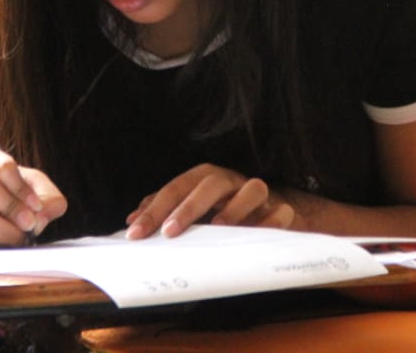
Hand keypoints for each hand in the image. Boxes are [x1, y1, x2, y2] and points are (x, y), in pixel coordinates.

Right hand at [0, 143, 66, 247]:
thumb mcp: (21, 182)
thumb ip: (43, 192)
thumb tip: (45, 212)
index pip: (1, 165)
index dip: (23, 187)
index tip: (36, 205)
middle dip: (14, 207)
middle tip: (30, 222)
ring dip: (7, 231)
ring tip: (20, 236)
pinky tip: (3, 243)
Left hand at [124, 163, 296, 239]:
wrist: (273, 214)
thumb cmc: (226, 211)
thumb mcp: (194, 209)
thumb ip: (165, 211)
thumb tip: (131, 220)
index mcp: (207, 178)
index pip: (177, 187)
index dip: (154, 210)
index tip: (135, 232)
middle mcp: (233, 181)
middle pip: (211, 182)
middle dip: (188, 206)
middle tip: (169, 232)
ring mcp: (260, 195)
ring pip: (253, 188)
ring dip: (234, 208)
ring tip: (217, 229)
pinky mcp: (284, 210)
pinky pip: (282, 212)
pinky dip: (271, 222)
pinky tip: (256, 238)